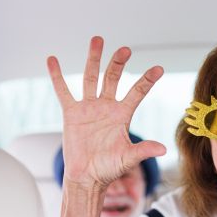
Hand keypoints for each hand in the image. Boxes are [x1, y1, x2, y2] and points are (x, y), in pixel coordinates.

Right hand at [47, 36, 165, 216]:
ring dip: (94, 59)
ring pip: (91, 78)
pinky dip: (57, 76)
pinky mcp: (71, 113)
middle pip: (113, 78)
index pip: (137, 92)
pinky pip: (63, 91)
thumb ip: (144, 150)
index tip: (158, 68)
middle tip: (126, 49)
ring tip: (98, 39)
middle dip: (118, 63)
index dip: (147, 80)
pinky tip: (53, 59)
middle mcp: (107, 106)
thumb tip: (164, 149)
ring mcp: (89, 108)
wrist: (87, 177)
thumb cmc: (109, 168)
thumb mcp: (128, 158)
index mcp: (123, 115)